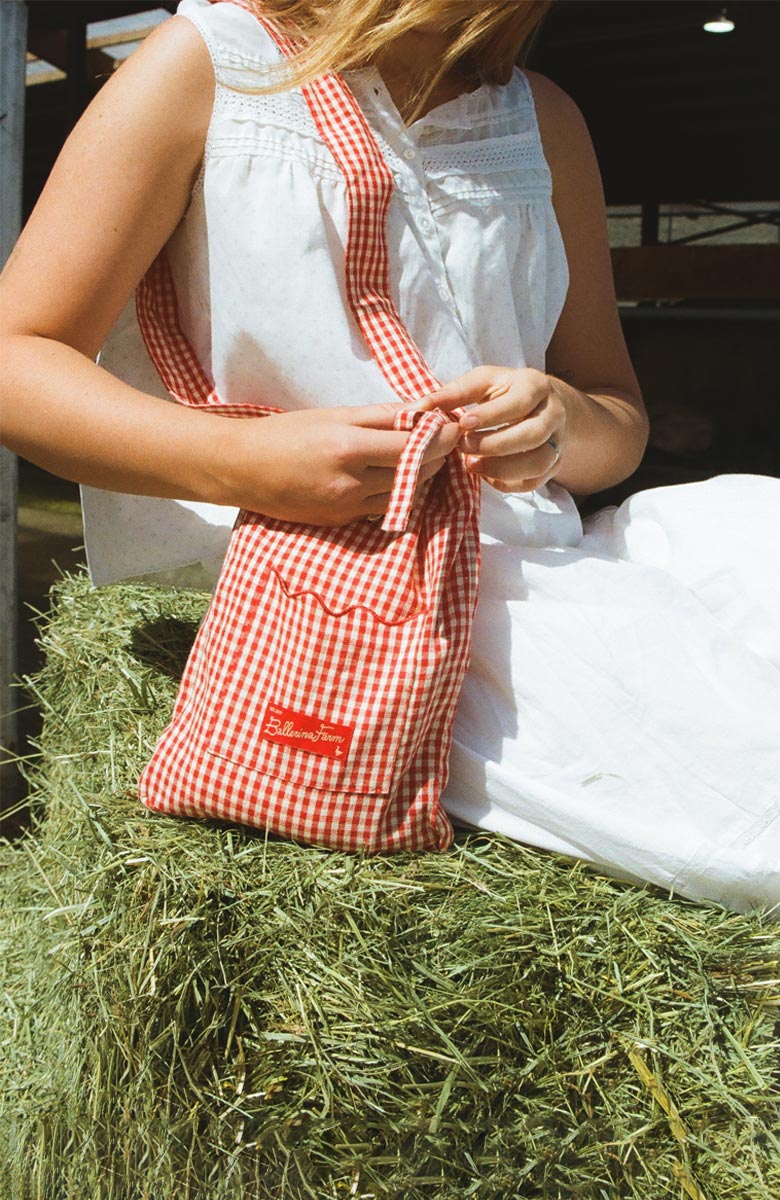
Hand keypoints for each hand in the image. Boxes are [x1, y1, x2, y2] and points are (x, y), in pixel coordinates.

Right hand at [211, 403, 461, 523]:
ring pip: (405, 495)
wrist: (245, 470)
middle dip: (437, 457)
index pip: (413, 446)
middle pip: (415, 473)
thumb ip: (380, 415)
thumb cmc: (287, 434)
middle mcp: (352, 482)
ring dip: (422, 477)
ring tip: (425, 458)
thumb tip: (421, 409)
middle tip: (445, 441)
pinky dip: (400, 493)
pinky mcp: (344, 521)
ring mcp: (348, 506)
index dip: (441, 437)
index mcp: (349, 447)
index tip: (452, 427)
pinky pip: (386, 508)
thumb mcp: (333, 415)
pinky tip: (399, 478)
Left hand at [417, 366, 565, 492]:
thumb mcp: (480, 383)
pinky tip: (486, 476)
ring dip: (502, 468)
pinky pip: (535, 482)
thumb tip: (416, 410)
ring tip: (471, 465)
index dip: (491, 416)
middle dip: (495, 445)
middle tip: (464, 447)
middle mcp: (553, 413)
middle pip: (532, 435)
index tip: (463, 424)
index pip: (519, 402)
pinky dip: (509, 483)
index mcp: (535, 385)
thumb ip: (451, 394)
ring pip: (538, 462)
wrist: (540, 406)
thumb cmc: (502, 392)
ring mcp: (557, 441)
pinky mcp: (553, 465)